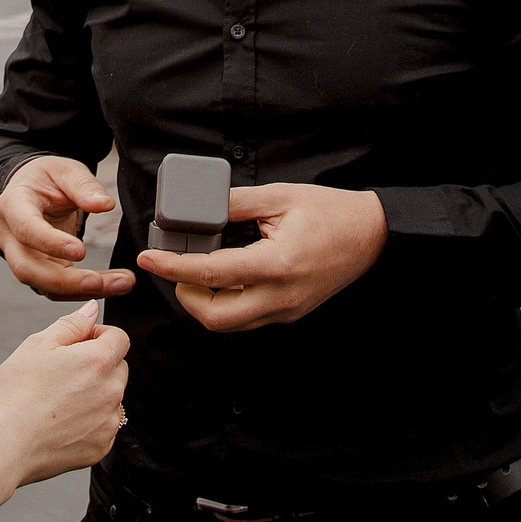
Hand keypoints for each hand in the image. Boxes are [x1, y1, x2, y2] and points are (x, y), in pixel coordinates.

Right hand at [0, 155, 133, 300]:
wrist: (30, 190)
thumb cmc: (46, 179)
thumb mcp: (65, 170)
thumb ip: (83, 185)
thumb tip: (104, 205)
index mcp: (13, 206)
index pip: (26, 229)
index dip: (51, 243)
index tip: (81, 251)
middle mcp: (11, 238)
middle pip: (29, 269)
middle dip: (67, 281)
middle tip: (101, 281)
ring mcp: (22, 258)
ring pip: (44, 286)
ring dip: (81, 290)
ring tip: (120, 284)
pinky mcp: (38, 271)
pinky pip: (57, 289)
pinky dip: (83, 292)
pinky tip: (111, 285)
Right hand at [0, 300, 131, 485]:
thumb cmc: (12, 393)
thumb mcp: (38, 345)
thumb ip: (72, 324)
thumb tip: (92, 310)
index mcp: (98, 361)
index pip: (119, 338)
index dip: (98, 335)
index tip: (77, 344)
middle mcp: (111, 392)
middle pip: (118, 368)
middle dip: (98, 365)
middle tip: (63, 372)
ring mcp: (107, 423)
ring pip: (112, 399)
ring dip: (95, 394)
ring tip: (58, 400)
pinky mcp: (100, 447)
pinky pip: (104, 426)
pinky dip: (90, 422)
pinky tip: (60, 422)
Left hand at [133, 183, 386, 331]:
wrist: (373, 236)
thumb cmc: (330, 212)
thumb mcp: (280, 197)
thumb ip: (235, 203)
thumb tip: (198, 208)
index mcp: (276, 264)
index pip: (210, 274)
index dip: (172, 267)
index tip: (147, 258)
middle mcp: (280, 297)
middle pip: (214, 318)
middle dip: (185, 296)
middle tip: (176, 267)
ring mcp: (287, 311)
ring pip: (229, 325)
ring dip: (204, 303)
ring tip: (197, 271)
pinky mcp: (290, 313)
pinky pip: (247, 319)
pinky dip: (226, 303)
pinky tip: (223, 278)